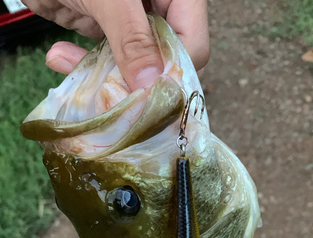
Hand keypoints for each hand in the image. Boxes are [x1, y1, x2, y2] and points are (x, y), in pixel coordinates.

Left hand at [23, 0, 208, 90]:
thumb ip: (132, 37)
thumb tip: (150, 85)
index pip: (193, 45)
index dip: (172, 73)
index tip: (143, 94)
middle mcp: (162, 10)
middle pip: (167, 62)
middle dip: (137, 81)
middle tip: (111, 94)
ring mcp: (136, 22)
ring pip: (137, 68)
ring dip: (105, 75)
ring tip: (73, 68)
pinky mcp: (111, 30)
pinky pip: (110, 61)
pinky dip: (86, 65)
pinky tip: (60, 56)